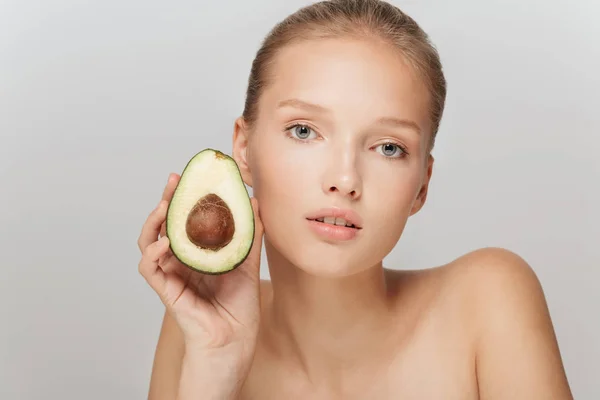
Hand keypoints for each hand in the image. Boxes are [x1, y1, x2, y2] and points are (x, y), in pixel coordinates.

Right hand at [137, 173, 263, 355]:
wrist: (236, 338)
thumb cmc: (239, 305)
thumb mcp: (248, 262)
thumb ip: (250, 235)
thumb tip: (254, 202)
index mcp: (197, 252)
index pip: (184, 219)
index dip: (183, 197)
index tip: (188, 176)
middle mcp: (181, 260)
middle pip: (165, 225)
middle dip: (166, 200)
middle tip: (173, 180)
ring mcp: (172, 274)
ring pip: (149, 242)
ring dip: (153, 223)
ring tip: (165, 207)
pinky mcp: (167, 291)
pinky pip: (150, 269)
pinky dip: (152, 254)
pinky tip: (163, 243)